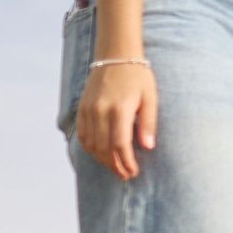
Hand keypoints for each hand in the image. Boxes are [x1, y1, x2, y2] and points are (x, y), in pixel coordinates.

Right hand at [74, 62, 158, 177]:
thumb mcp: (150, 98)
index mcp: (120, 109)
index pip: (120, 144)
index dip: (126, 162)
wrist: (116, 56)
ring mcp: (88, 110)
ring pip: (91, 144)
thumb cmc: (138, 77)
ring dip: (102, 160)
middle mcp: (100, 111)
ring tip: (115, 168)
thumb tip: (148, 147)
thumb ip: (148, 123)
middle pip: (104, 148)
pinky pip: (82, 134)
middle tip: (125, 175)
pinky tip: (100, 154)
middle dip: (115, 165)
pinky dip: (90, 148)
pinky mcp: (82, 108)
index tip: (134, 172)